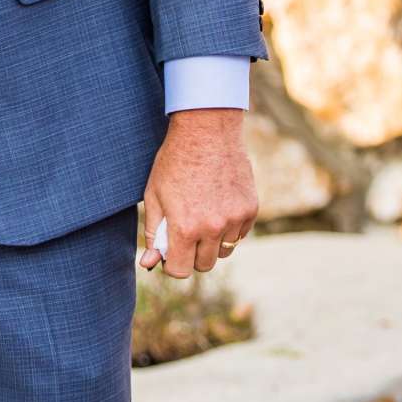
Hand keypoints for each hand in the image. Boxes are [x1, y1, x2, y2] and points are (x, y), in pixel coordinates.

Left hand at [139, 108, 256, 277]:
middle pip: (203, 265)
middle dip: (192, 254)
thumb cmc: (174, 162)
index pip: (180, 271)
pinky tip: (219, 205)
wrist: (207, 131)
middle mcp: (213, 228)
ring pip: (224, 251)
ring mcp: (235, 220)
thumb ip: (153, 233)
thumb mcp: (154, 196)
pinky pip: (239, 234)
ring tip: (203, 215)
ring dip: (212, 242)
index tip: (170, 251)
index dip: (172, 264)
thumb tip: (150, 263)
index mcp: (185, 228)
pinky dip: (229, 228)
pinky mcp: (250, 209)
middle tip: (186, 230)